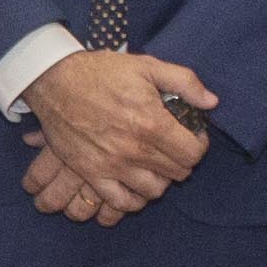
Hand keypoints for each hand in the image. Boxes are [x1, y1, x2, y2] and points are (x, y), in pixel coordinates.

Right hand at [24, 49, 216, 212]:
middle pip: (177, 173)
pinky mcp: (91, 173)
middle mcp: (134, 150)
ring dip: (160, 179)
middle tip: (173, 147)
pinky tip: (135, 185)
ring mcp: (112, 165)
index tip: (192, 136)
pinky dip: (133, 199)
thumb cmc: (102, 71)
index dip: (199, 145)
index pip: (193, 153)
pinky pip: (120, 202)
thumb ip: (185, 82)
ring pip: (153, 191)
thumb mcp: (148, 65)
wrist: (55, 80)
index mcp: (152, 123)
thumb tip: (211, 102)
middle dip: (182, 160)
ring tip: (155, 165)